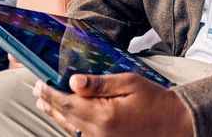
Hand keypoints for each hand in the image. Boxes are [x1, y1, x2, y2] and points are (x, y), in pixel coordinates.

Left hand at [33, 73, 192, 136]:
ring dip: (57, 114)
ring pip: (71, 127)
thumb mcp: (129, 83)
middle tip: (37, 90)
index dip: (51, 93)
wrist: (174, 125)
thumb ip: (100, 84)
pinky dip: (70, 123)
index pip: (68, 103)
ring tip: (44, 102)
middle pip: (65, 117)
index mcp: (103, 116)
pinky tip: (65, 115)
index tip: (39, 83)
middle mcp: (98, 134)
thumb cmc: (154, 101)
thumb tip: (73, 81)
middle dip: (50, 103)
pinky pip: (82, 134)